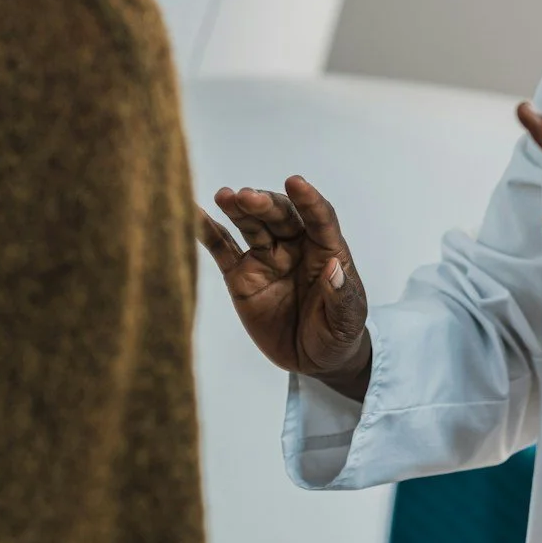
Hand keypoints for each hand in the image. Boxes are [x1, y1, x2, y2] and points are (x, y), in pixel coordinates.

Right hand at [199, 177, 372, 399]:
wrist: (313, 360)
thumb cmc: (337, 334)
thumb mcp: (347, 320)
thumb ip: (341, 295)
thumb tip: (333, 268)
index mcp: (326, 251)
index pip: (319, 218)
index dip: (309, 200)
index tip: (296, 182)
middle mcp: (295, 247)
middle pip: (281, 217)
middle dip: (265, 205)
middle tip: (247, 197)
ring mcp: (266, 259)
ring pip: (251, 226)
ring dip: (239, 209)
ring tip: (225, 196)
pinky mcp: (241, 275)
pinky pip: (223, 248)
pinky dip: (208, 230)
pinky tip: (194, 213)